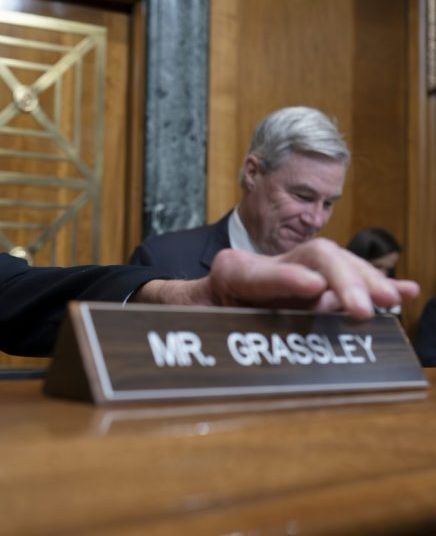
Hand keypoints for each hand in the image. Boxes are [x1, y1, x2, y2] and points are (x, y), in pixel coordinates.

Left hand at [137, 238, 418, 319]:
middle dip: (343, 279)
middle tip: (364, 308)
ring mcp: (289, 269)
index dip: (284, 279)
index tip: (313, 287)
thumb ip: (199, 324)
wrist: (190, 303)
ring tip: (392, 299)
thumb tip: (197, 333)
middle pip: (312, 257)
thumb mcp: (186, 322)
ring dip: (366, 282)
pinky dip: (372, 285)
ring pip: (334, 263)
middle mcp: (264, 264)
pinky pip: (342, 279)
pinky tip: (403, 291)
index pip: (259, 272)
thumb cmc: (189, 316)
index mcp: (229, 272)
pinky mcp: (307, 283)